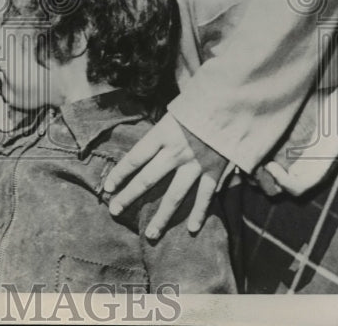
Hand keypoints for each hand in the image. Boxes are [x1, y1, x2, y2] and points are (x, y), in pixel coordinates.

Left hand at [102, 113, 225, 239]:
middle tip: (115, 211)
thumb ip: (159, 131)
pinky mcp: (214, 171)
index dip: (119, 174)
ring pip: (175, 196)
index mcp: (162, 134)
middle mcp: (175, 152)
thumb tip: (145, 147)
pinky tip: (191, 229)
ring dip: (162, 217)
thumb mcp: (173, 111)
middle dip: (129, 197)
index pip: (134, 158)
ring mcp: (195, 164)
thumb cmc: (198, 104)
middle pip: (147, 180)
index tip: (107, 188)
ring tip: (151, 235)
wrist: (230, 103)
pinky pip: (205, 197)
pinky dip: (199, 214)